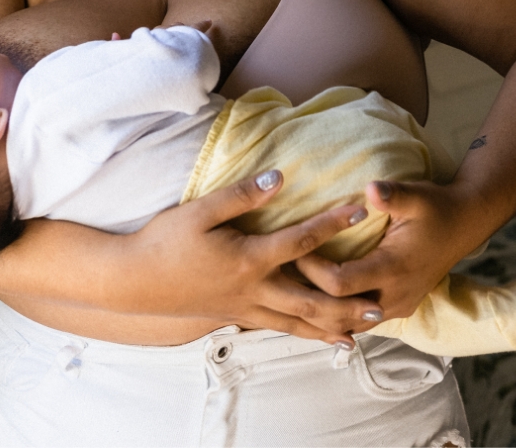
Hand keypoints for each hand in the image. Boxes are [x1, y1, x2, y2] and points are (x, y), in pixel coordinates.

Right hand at [118, 170, 383, 344]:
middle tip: (381, 300)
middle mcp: (254, 289)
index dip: (332, 225)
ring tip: (364, 328)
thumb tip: (280, 177)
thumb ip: (243, 194)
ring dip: (334, 325)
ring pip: (299, 322)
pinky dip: (306, 334)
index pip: (301, 242)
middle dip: (347, 299)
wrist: (134, 280)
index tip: (361, 211)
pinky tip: (323, 338)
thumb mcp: (201, 210)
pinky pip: (280, 329)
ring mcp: (246, 307)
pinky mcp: (236, 316)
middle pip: (311, 298)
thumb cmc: (165, 240)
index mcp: (248, 258)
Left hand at [295, 179, 478, 323]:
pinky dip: (337, 314)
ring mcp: (397, 306)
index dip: (312, 269)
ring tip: (290, 289)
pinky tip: (314, 302)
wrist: (465, 224)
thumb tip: (371, 189)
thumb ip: (392, 195)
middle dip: (308, 293)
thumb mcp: (416, 195)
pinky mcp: (397, 306)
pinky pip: (360, 321)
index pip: (340, 283)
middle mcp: (395, 296)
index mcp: (394, 269)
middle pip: (339, 311)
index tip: (293, 248)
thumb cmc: (435, 207)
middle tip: (281, 272)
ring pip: (349, 323)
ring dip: (321, 309)